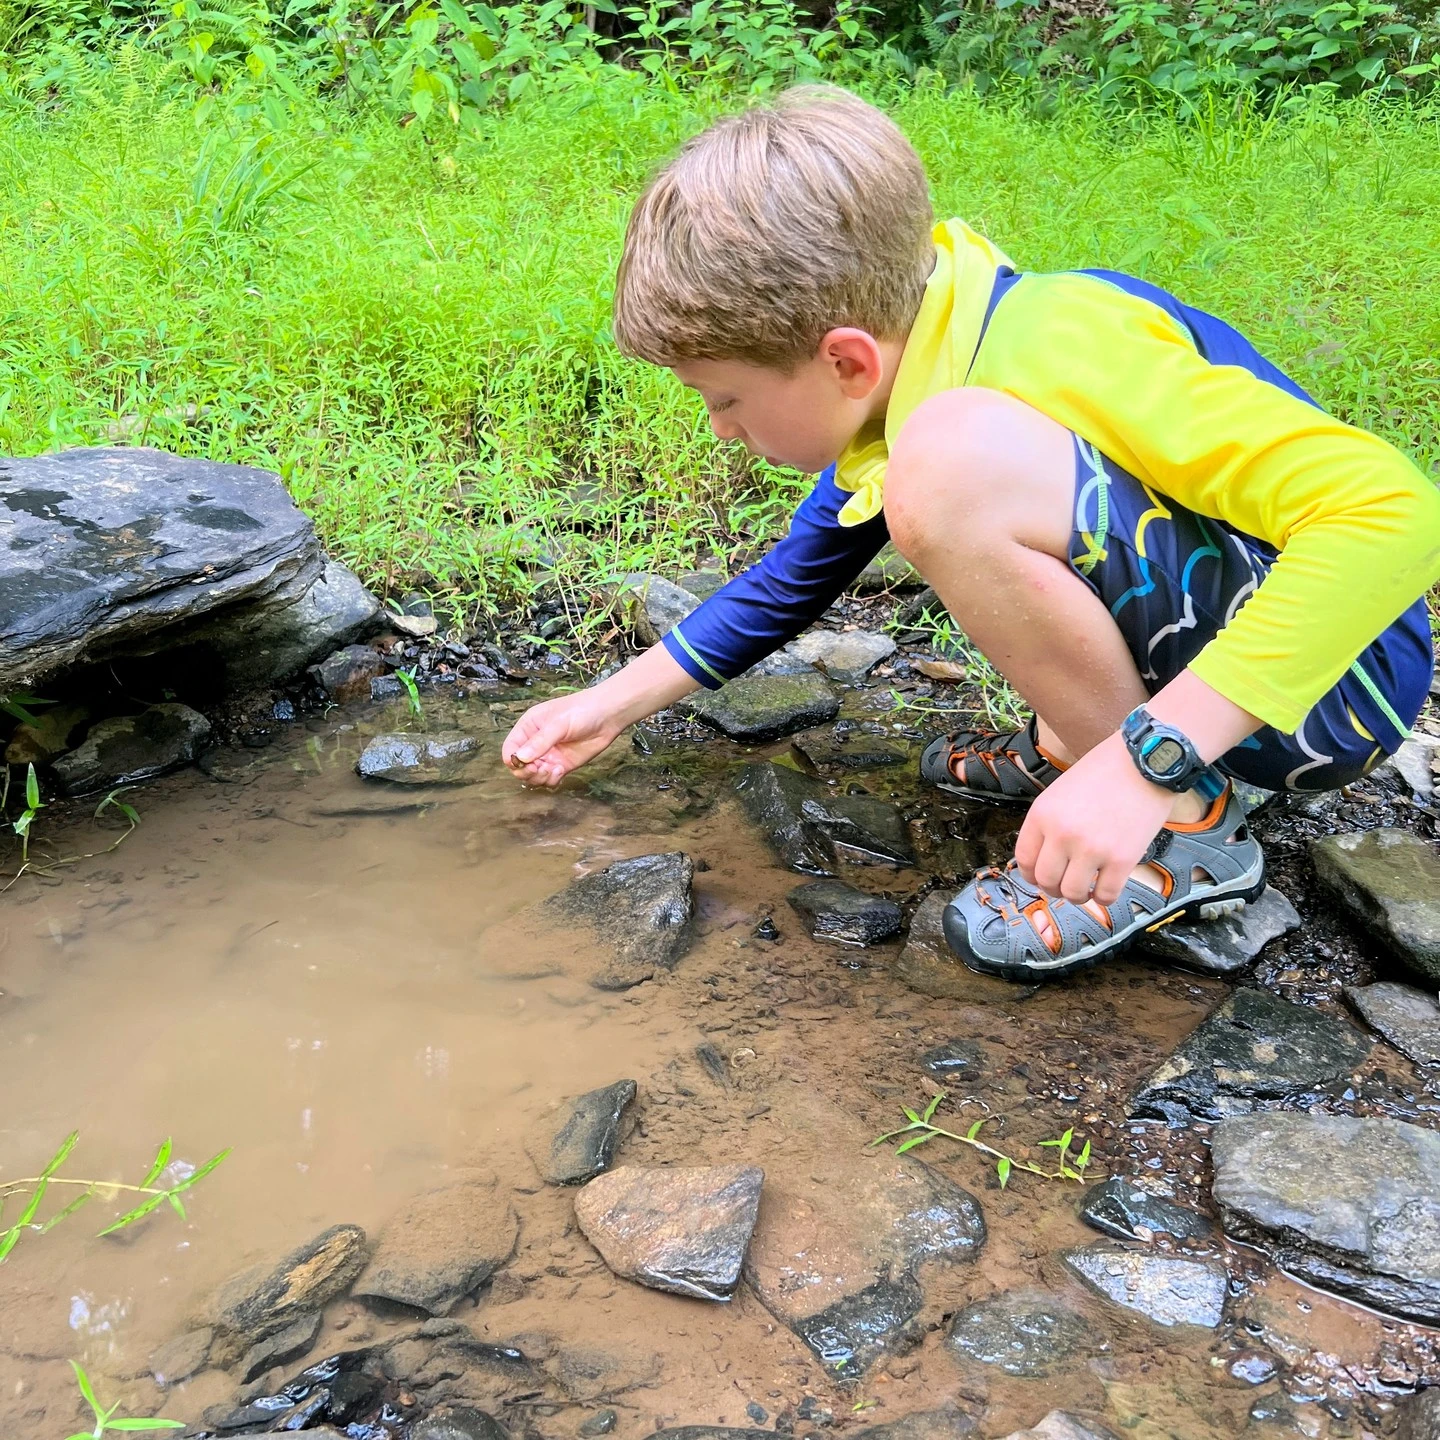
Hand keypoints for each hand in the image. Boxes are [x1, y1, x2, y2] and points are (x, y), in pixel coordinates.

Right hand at [502, 691, 619, 787]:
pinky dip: (551, 780)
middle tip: (540, 768)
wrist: (608, 716)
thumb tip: (520, 758)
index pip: (510, 748)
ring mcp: (548, 755)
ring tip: (553, 770)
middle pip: (519, 766)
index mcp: (528, 728)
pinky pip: (548, 779)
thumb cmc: (581, 711)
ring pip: (533, 775)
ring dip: (539, 778)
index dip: (513, 760)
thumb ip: (540, 742)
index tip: (524, 763)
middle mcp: (535, 743)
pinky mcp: (562, 765)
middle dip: (526, 772)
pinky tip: (560, 770)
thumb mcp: (558, 724)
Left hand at [1013, 733, 1175, 905]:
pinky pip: (1105, 895)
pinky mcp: (1122, 860)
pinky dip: (1103, 897)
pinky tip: (1106, 886)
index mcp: (1043, 815)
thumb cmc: (1106, 771)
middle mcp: (1062, 834)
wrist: (1144, 762)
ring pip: (1072, 893)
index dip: (1030, 874)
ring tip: (1086, 887)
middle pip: (1045, 881)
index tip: (1039, 877)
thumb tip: (1044, 856)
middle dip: (1053, 888)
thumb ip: (1049, 823)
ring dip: (1077, 896)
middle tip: (1064, 884)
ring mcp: (1092, 849)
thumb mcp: (1061, 792)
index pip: (1024, 859)